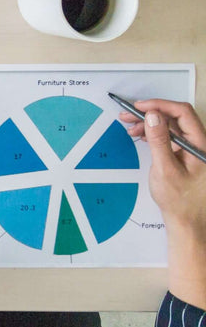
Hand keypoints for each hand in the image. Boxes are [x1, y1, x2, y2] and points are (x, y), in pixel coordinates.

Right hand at [123, 100, 205, 238]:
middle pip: (176, 118)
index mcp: (200, 145)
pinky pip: (169, 137)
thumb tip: (153, 115)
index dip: (160, 105)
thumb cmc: (179, 199)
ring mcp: (192, 149)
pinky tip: (141, 136)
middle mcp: (199, 144)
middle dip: (151, 114)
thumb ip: (159, 140)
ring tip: (129, 127)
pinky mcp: (185, 154)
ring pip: (171, 126)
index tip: (139, 107)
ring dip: (150, 124)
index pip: (182, 113)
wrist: (186, 220)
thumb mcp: (165, 169)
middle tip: (127, 115)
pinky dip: (154, 134)